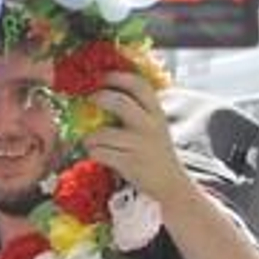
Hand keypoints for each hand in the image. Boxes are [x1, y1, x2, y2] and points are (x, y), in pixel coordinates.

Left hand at [82, 71, 189, 204]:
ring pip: (102, 133)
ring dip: (89, 136)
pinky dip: (92, 152)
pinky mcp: (129, 164)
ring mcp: (139, 145)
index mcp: (156, 112)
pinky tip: (95, 153)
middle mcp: (150, 126)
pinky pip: (100, 153)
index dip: (118, 77)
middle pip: (120, 103)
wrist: (169, 182)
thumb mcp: (153, 125)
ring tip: (89, 139)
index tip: (102, 76)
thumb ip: (137, 110)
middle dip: (99, 98)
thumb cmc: (155, 150)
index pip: (139, 85)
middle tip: (89, 99)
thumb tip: (103, 92)